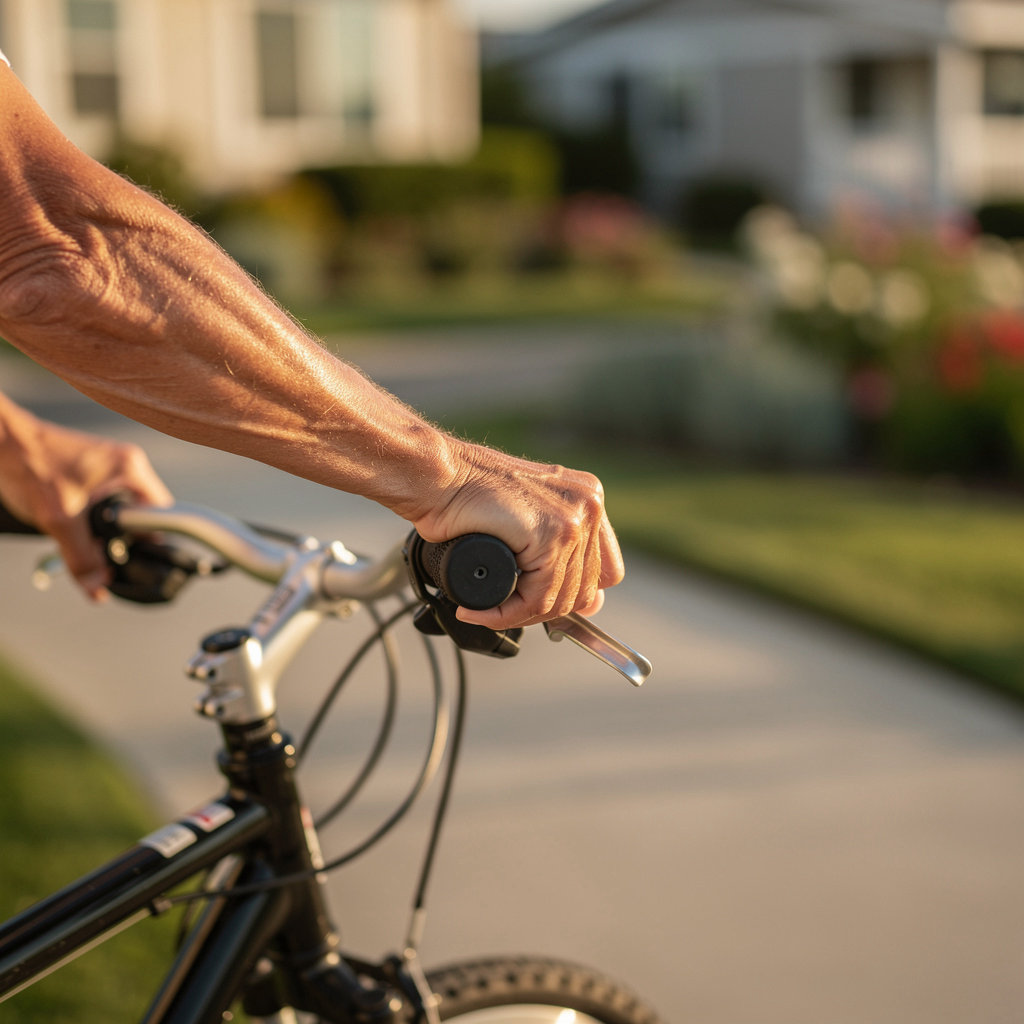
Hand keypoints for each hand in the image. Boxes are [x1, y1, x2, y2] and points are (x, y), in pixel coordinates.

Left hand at [0, 398, 172, 599]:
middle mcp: (126, 463)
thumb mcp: (60, 521)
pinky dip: (92, 516)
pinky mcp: (93, 468)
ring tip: (82, 533)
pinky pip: (105, 500)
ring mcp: (110, 463)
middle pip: (142, 513)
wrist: (2, 442)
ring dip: (104, 527)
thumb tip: (98, 586)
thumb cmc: (30, 464)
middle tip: (100, 548)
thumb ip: (82, 558)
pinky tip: (74, 522)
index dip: (148, 541)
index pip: (162, 513)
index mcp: (131, 468)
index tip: (132, 556)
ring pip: (121, 508)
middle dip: (121, 536)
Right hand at [412, 441, 623, 628]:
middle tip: (504, 610)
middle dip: (543, 609)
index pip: (607, 570)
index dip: (575, 594)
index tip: (541, 602)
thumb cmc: (466, 495)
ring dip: (520, 614)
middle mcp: (590, 504)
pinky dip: (507, 613)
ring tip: (487, 611)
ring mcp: (575, 518)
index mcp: (589, 498)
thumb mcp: (526, 516)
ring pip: (561, 598)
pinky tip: (482, 610)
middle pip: (586, 589)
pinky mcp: (553, 533)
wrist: (438, 476)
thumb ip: (556, 547)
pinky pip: (537, 596)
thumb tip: (588, 603)